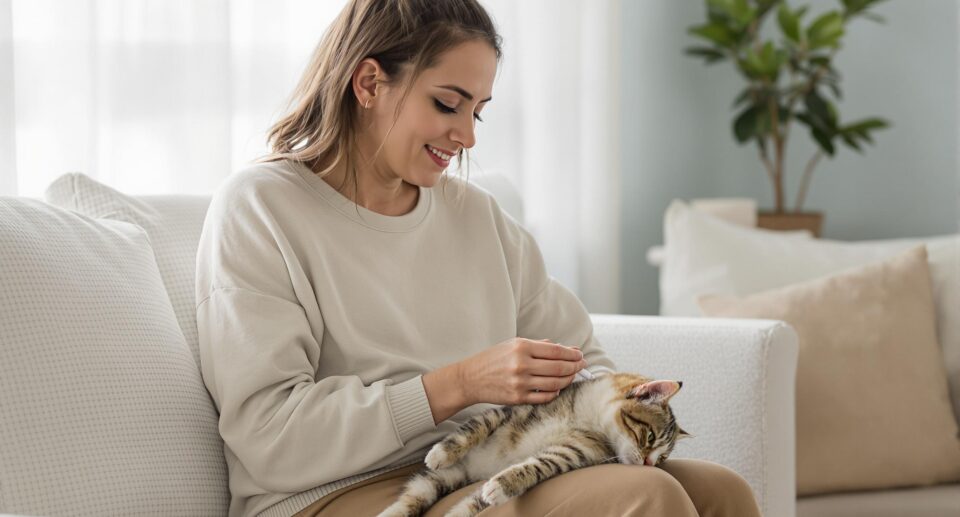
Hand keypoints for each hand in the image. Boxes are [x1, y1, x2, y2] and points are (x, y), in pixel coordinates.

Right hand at [454, 338, 586, 405]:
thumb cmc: (493, 359)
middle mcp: (521, 364)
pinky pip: (544, 397)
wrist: (469, 379)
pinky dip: (555, 393)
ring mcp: (520, 383)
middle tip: (582, 365)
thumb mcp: (513, 344)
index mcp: (521, 347)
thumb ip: (539, 345)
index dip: (571, 354)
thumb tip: (567, 348)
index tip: (579, 355)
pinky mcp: (518, 398)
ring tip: (572, 376)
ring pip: (555, 383)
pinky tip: (558, 388)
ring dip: (568, 380)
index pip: (555, 350)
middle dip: (574, 367)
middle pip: (558, 367)